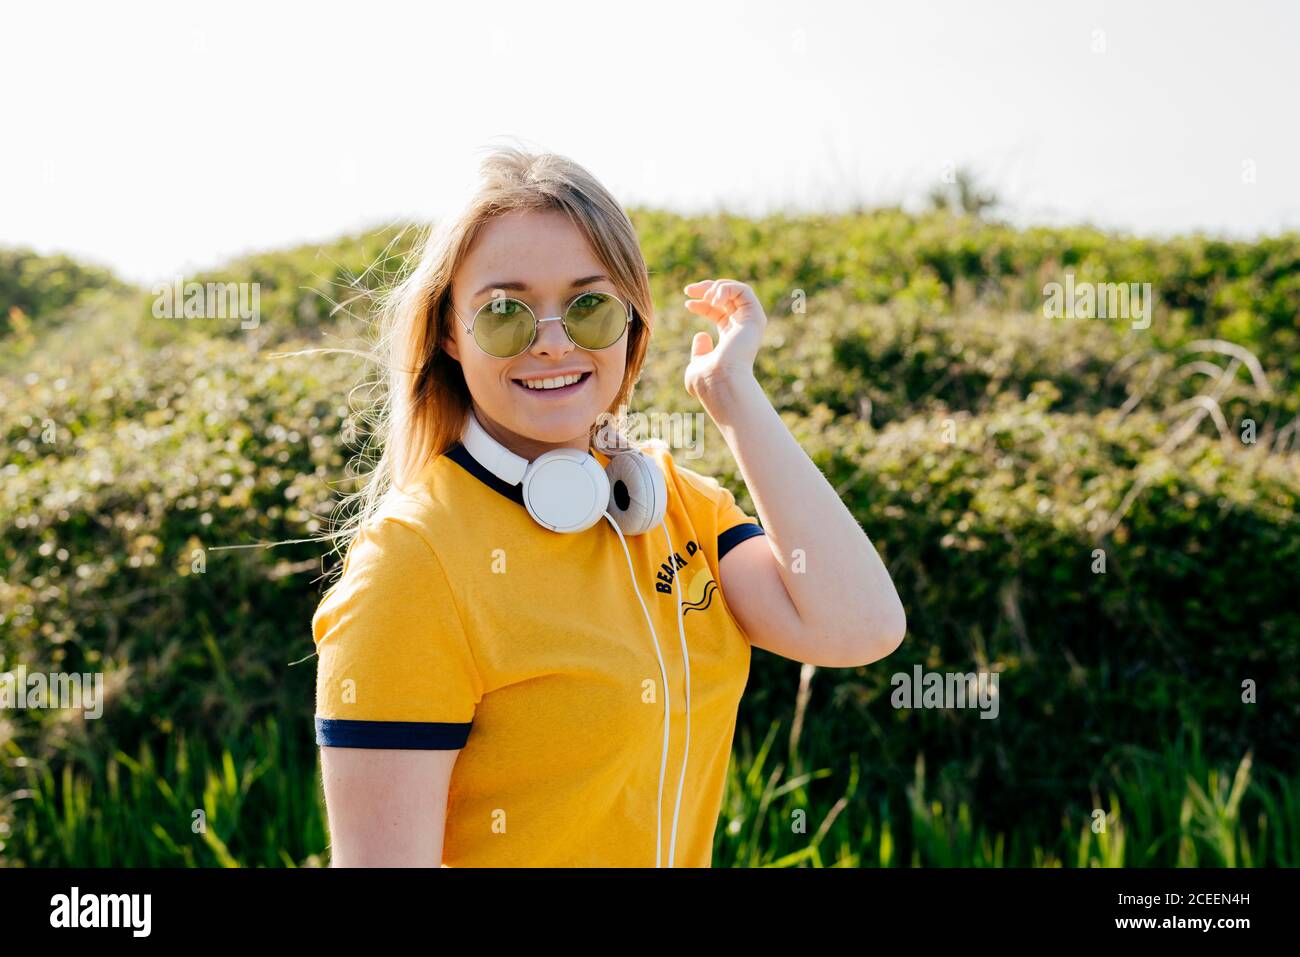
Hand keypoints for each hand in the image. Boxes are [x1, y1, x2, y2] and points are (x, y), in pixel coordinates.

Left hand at [682, 278, 765, 400]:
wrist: (720, 382)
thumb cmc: (707, 381)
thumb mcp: (698, 364)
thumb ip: (700, 351)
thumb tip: (701, 335)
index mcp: (731, 338)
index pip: (718, 312)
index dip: (702, 303)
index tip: (687, 303)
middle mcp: (742, 329)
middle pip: (727, 298)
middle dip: (707, 288)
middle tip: (688, 290)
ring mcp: (750, 323)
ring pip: (737, 290)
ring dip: (716, 287)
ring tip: (705, 297)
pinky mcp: (754, 318)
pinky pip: (744, 291)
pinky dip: (727, 289)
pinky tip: (713, 299)